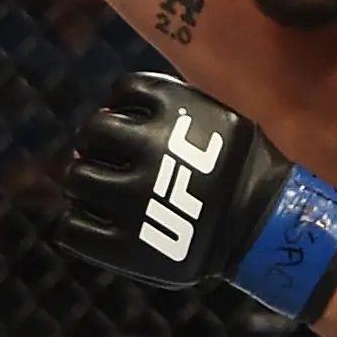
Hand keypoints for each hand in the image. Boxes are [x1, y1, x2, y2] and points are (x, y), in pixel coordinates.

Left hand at [55, 72, 336, 323]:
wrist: (263, 228)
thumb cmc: (236, 170)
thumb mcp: (214, 118)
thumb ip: (170, 107)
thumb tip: (106, 113)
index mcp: (175, 111)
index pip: (121, 91)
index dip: (122, 108)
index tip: (133, 128)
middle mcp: (150, 151)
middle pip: (92, 132)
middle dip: (97, 143)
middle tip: (109, 160)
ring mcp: (135, 200)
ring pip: (76, 177)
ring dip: (82, 179)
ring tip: (100, 189)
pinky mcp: (126, 246)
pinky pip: (72, 228)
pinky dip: (75, 222)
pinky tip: (92, 220)